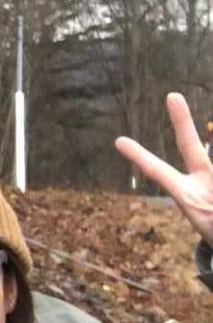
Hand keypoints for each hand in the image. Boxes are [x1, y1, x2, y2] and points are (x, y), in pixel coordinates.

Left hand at [115, 93, 212, 246]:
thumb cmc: (211, 226)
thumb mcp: (203, 221)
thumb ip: (200, 207)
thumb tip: (203, 201)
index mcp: (185, 194)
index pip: (159, 172)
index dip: (140, 157)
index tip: (118, 141)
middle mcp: (202, 181)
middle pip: (190, 146)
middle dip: (183, 122)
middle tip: (172, 96)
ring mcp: (210, 177)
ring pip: (208, 153)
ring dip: (208, 196)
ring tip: (207, 201)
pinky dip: (212, 196)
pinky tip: (211, 200)